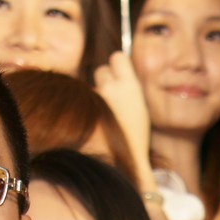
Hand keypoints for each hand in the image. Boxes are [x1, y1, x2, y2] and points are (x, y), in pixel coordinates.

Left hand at [93, 51, 151, 185]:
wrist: (120, 162)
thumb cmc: (134, 140)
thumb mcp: (140, 112)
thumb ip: (129, 91)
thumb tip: (117, 78)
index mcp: (130, 87)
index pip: (118, 57)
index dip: (117, 65)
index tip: (118, 76)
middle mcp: (111, 88)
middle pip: (101, 71)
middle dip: (103, 81)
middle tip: (109, 99)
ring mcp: (94, 98)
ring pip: (90, 87)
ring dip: (93, 96)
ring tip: (100, 117)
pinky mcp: (80, 107)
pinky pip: (80, 100)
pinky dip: (83, 107)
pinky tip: (89, 123)